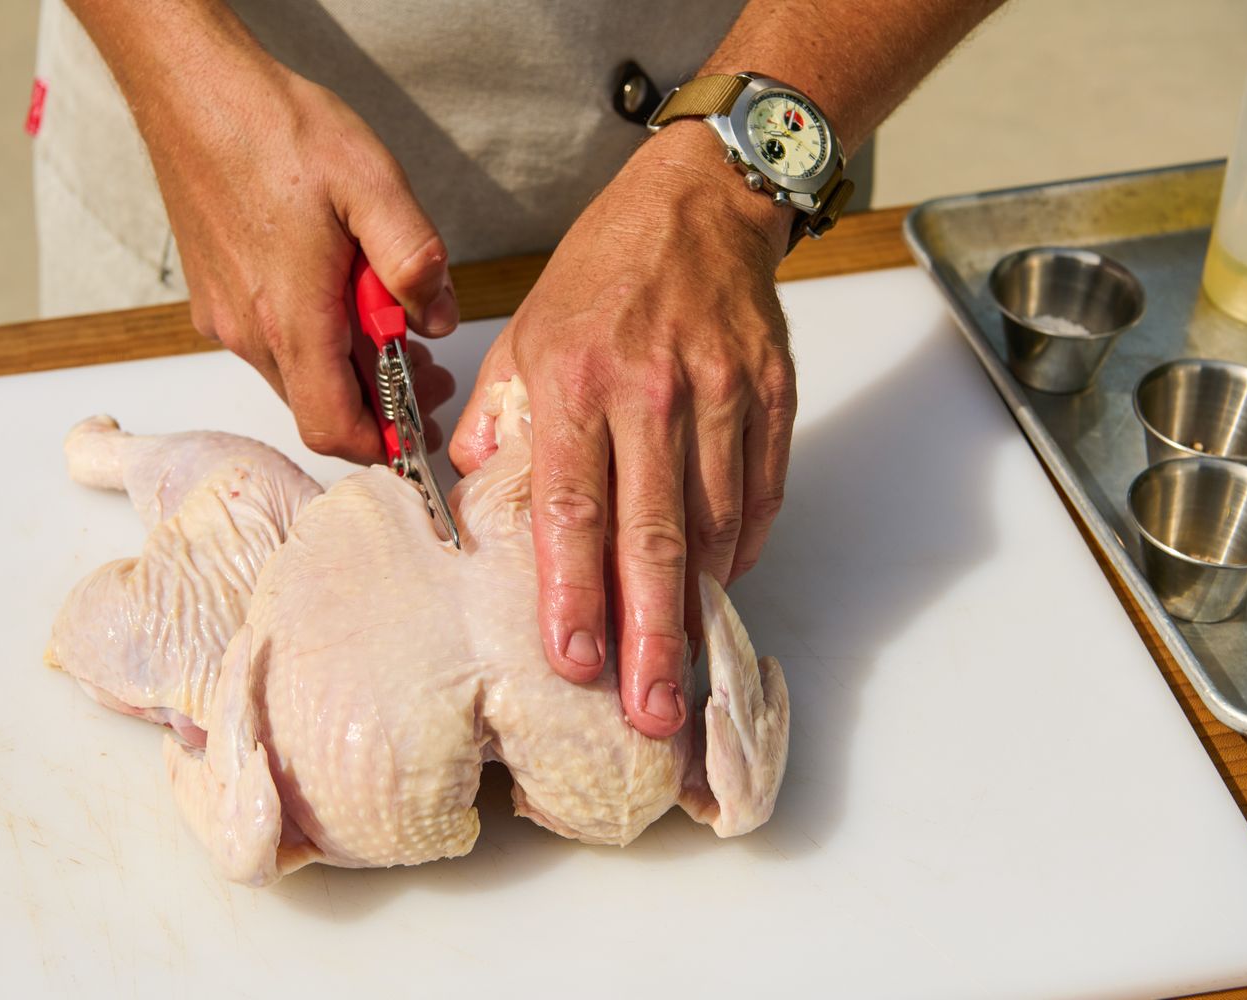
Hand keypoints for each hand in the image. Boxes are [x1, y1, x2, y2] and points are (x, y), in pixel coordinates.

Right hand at [132, 36, 458, 458]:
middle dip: (377, 404)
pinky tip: (338, 291)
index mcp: (292, 316)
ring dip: (346, 367)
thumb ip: (413, 259)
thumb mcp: (372, 182)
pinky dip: (313, 339)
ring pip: (296, 375)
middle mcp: (250, 330)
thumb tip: (436, 318)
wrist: (194, 91)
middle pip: (319, 406)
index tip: (417, 430)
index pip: (334, 427)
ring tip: (387, 321)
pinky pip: (271, 344)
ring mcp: (226, 317)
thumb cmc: (275, 129)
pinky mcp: (215, 299)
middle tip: (425, 372)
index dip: (381, 445)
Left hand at [450, 122, 797, 738]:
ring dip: (700, 603)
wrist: (699, 204)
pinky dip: (746, 545)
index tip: (573, 661)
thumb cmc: (601, 275)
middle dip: (651, 634)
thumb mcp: (525, 333)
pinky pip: (764, 490)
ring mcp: (724, 392)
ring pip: (717, 522)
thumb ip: (499, 422)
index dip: (573, 590)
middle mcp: (652, 391)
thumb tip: (472, 500)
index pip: (572, 505)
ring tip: (683, 672)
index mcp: (576, 379)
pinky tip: (723, 588)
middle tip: (651, 713)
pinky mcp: (774, 393)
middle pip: (654, 534)